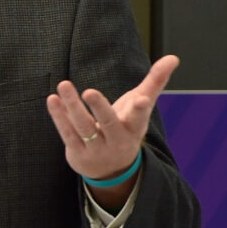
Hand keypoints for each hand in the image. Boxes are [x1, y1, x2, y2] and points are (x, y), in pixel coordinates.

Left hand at [46, 54, 179, 185]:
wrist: (112, 170)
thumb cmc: (127, 128)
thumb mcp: (142, 107)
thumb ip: (155, 82)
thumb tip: (173, 57)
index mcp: (135, 128)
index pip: (139, 119)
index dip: (139, 109)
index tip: (140, 99)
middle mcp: (116, 140)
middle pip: (108, 123)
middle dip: (100, 108)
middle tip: (90, 91)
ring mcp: (96, 148)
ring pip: (83, 126)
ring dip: (72, 106)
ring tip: (64, 84)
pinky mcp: (77, 152)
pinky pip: (67, 133)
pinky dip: (59, 116)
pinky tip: (53, 99)